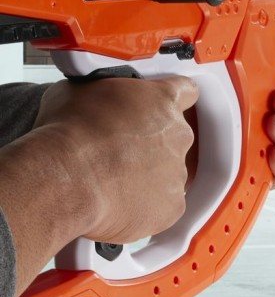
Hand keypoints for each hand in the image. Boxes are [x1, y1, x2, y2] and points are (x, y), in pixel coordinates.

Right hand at [32, 77, 197, 243]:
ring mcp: (177, 173)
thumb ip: (105, 91)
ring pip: (168, 174)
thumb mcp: (81, 89)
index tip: (159, 106)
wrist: (67, 179)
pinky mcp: (172, 207)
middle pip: (174, 137)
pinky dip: (145, 208)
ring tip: (111, 181)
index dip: (170, 100)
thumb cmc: (69, 133)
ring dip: (147, 177)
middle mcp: (178, 135)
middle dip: (151, 143)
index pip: (186, 91)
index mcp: (163, 100)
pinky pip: (163, 207)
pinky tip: (117, 204)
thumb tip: (96, 99)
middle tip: (119, 151)